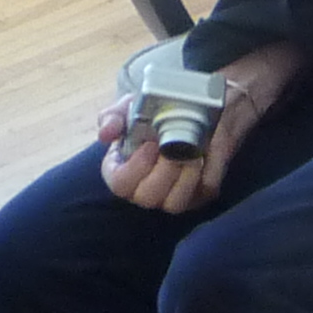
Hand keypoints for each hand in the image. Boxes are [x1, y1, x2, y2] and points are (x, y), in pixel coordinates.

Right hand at [99, 44, 289, 214]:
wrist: (194, 109)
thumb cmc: (153, 113)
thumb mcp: (128, 109)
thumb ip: (112, 119)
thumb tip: (106, 134)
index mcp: (122, 171)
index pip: (120, 184)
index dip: (136, 168)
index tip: (150, 145)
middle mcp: (145, 189)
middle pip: (148, 197)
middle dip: (163, 172)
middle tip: (173, 149)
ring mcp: (171, 195)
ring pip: (174, 203)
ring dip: (185, 177)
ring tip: (192, 153)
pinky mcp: (198, 194)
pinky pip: (202, 195)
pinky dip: (206, 175)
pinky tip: (206, 157)